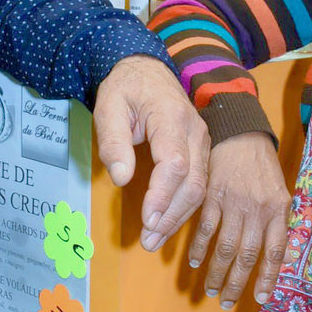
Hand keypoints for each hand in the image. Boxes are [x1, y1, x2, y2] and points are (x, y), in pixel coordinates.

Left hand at [92, 55, 209, 250]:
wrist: (147, 71)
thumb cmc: (125, 89)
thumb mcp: (108, 108)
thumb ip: (113, 142)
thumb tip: (121, 178)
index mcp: (171, 117)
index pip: (174, 163)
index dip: (162, 195)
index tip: (147, 219)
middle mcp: (195, 131)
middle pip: (192, 182)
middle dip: (171, 215)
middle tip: (149, 240)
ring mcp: (202, 141)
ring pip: (199, 187)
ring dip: (178, 217)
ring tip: (154, 239)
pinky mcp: (201, 151)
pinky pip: (198, 183)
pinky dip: (183, 207)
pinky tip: (167, 224)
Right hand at [187, 131, 291, 309]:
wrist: (241, 134)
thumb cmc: (262, 167)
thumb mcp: (280, 192)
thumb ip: (277, 222)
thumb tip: (274, 257)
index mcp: (278, 210)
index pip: (275, 252)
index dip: (268, 278)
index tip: (260, 299)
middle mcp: (258, 209)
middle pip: (247, 255)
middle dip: (236, 283)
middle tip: (226, 302)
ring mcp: (234, 203)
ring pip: (225, 246)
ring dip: (216, 272)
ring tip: (210, 288)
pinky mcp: (212, 195)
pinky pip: (205, 228)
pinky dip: (199, 248)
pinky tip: (195, 261)